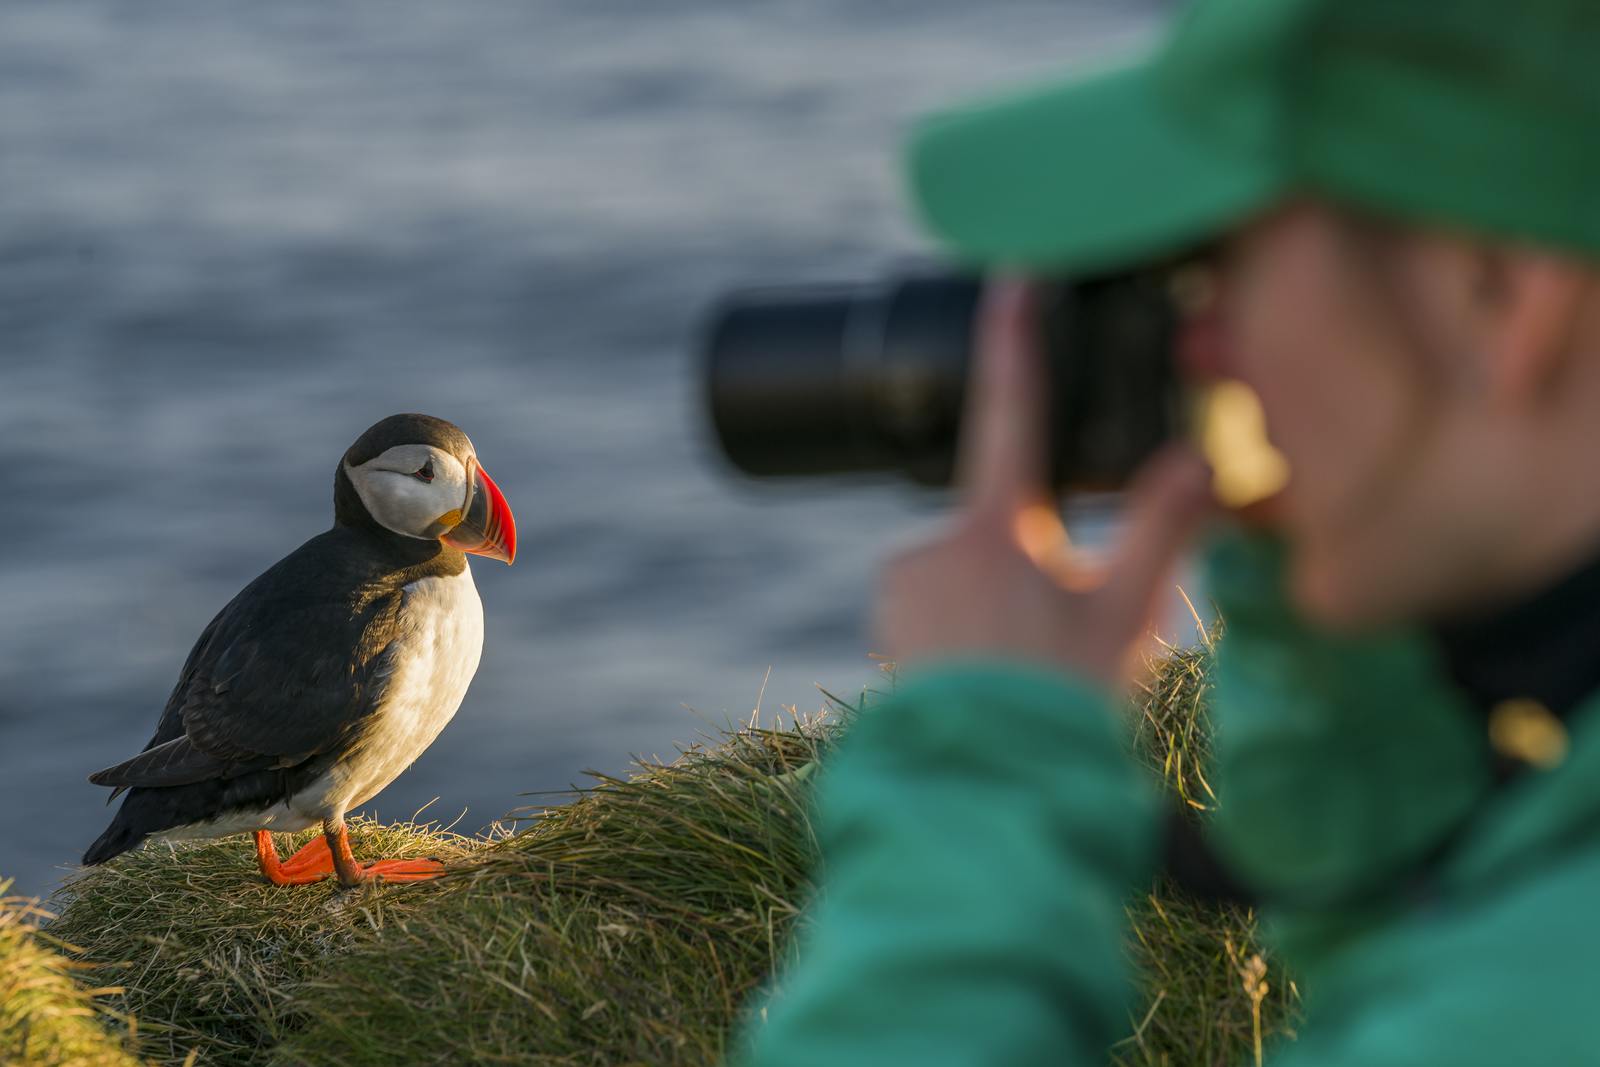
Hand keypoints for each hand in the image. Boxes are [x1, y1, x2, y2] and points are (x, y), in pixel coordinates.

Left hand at [873, 278, 1214, 685]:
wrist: (980, 790)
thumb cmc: (1059, 705)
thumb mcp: (1127, 617)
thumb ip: (1167, 529)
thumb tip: (1209, 457)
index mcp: (1000, 529)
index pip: (1013, 412)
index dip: (1016, 338)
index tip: (1012, 274)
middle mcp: (936, 543)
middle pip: (1004, 522)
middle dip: (1036, 566)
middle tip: (1054, 645)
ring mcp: (902, 582)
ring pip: (968, 566)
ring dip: (997, 601)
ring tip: (1017, 671)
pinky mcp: (884, 617)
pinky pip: (931, 599)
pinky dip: (959, 625)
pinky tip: (978, 676)